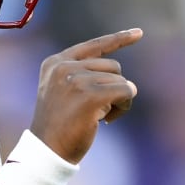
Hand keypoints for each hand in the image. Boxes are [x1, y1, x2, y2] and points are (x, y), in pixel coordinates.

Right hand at [28, 28, 141, 163]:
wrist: (46, 152)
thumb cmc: (58, 128)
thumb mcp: (61, 94)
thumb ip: (80, 77)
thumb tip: (122, 78)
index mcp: (54, 63)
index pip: (93, 46)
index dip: (118, 39)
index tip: (139, 33)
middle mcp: (63, 67)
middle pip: (112, 66)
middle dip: (114, 87)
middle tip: (102, 111)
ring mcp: (76, 80)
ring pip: (120, 79)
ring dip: (119, 100)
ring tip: (101, 118)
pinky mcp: (90, 95)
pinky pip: (125, 91)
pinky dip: (124, 105)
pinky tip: (108, 120)